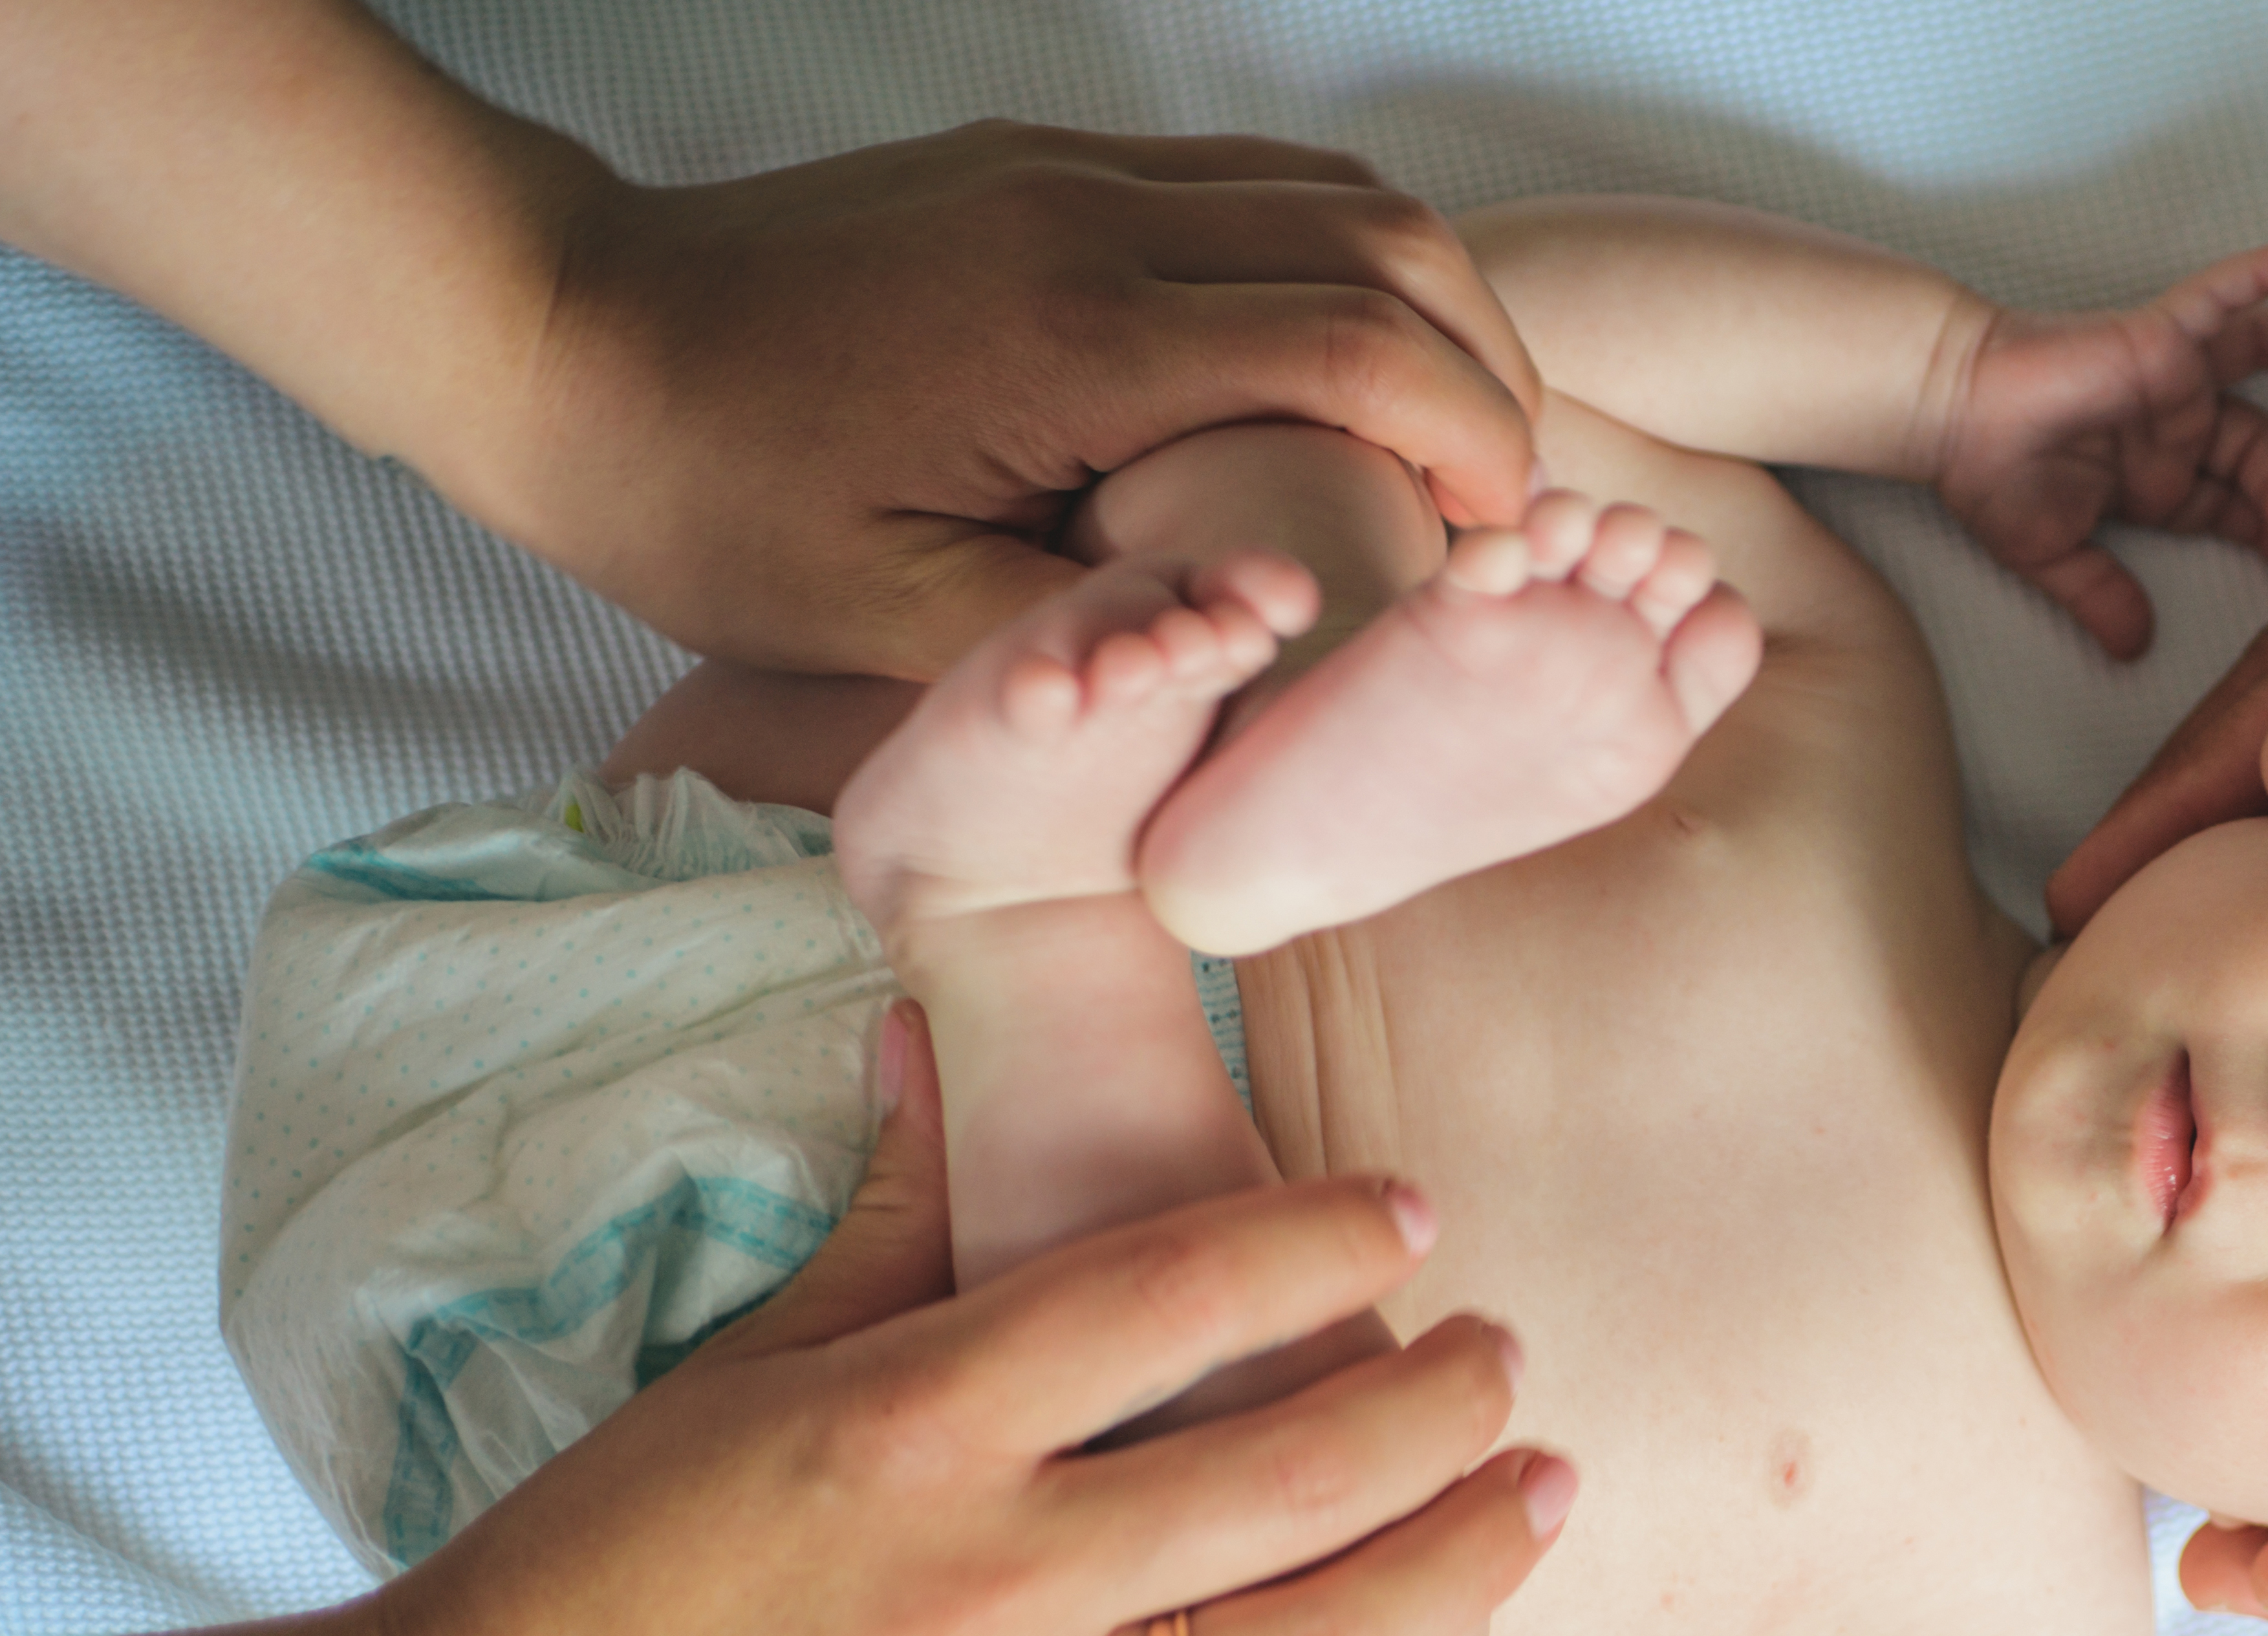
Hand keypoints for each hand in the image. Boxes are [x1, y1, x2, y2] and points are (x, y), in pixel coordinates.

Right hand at [370, 1005, 1570, 1635]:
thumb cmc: (614, 1555)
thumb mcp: (745, 1362)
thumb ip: (886, 1213)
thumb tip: (932, 1028)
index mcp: (915, 1423)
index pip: (1178, 1290)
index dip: (1324, 1239)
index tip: (1413, 1213)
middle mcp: (989, 1577)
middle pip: (1297, 1469)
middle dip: (1444, 1399)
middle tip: (1508, 1357)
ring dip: (1467, 1561)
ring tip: (1545, 1493)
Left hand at [507, 124, 1548, 677]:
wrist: (558, 333)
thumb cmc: (708, 493)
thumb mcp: (896, 619)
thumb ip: (1094, 634)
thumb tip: (1263, 638)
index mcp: (1078, 338)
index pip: (1364, 352)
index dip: (1476, 445)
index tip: (1502, 545)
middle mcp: (1096, 220)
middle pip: (1391, 244)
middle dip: (1491, 371)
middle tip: (1508, 500)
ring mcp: (1069, 171)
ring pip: (1337, 192)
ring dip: (1431, 306)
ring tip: (1451, 436)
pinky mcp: (1042, 164)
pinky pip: (1252, 184)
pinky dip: (1343, 265)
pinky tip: (1343, 365)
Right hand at [1932, 240, 2267, 659]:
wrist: (1947, 413)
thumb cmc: (1988, 475)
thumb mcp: (2051, 554)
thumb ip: (2100, 597)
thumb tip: (2136, 650)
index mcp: (2156, 476)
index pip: (2233, 505)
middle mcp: (2173, 422)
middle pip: (2260, 449)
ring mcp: (2170, 374)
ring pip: (2260, 356)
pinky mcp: (2158, 333)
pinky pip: (2220, 296)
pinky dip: (2264, 275)